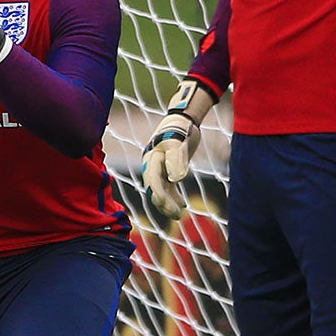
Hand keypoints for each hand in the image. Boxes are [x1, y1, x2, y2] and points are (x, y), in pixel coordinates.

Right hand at [140, 77, 215, 221]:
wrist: (182, 119)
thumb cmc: (180, 129)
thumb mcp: (179, 143)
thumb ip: (176, 160)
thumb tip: (176, 179)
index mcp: (152, 158)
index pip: (153, 180)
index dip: (158, 193)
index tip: (165, 204)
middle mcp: (152, 165)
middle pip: (154, 188)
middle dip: (163, 203)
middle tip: (176, 215)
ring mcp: (159, 168)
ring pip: (161, 190)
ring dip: (168, 203)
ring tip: (179, 215)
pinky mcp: (167, 169)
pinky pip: (168, 186)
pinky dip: (174, 196)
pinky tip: (183, 204)